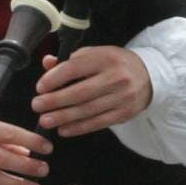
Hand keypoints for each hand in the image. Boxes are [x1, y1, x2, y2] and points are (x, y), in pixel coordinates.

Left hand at [35, 46, 153, 135]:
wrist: (149, 75)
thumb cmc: (115, 64)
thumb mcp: (95, 55)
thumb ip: (71, 60)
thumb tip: (47, 63)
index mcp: (105, 57)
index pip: (75, 68)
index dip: (55, 79)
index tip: (40, 88)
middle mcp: (116, 76)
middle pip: (81, 92)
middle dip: (55, 101)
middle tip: (37, 106)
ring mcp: (122, 96)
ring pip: (88, 110)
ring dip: (64, 117)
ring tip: (46, 121)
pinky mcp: (125, 113)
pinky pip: (98, 122)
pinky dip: (79, 128)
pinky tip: (64, 129)